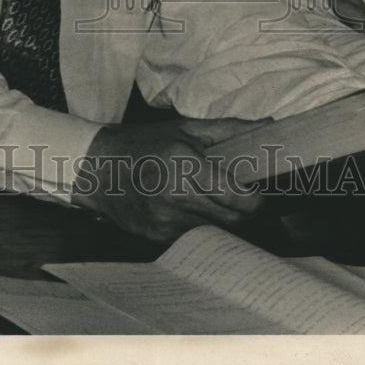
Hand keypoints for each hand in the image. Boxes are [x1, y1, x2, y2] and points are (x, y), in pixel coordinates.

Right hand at [71, 118, 264, 242]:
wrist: (97, 167)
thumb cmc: (143, 143)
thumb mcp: (184, 128)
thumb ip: (228, 129)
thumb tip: (267, 126)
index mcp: (184, 164)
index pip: (237, 196)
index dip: (255, 199)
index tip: (257, 193)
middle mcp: (175, 195)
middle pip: (232, 218)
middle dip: (243, 210)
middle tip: (240, 196)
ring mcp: (164, 219)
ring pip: (216, 231)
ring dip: (222, 219)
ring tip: (213, 201)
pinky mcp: (157, 236)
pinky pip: (194, 237)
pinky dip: (200, 226)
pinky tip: (190, 210)